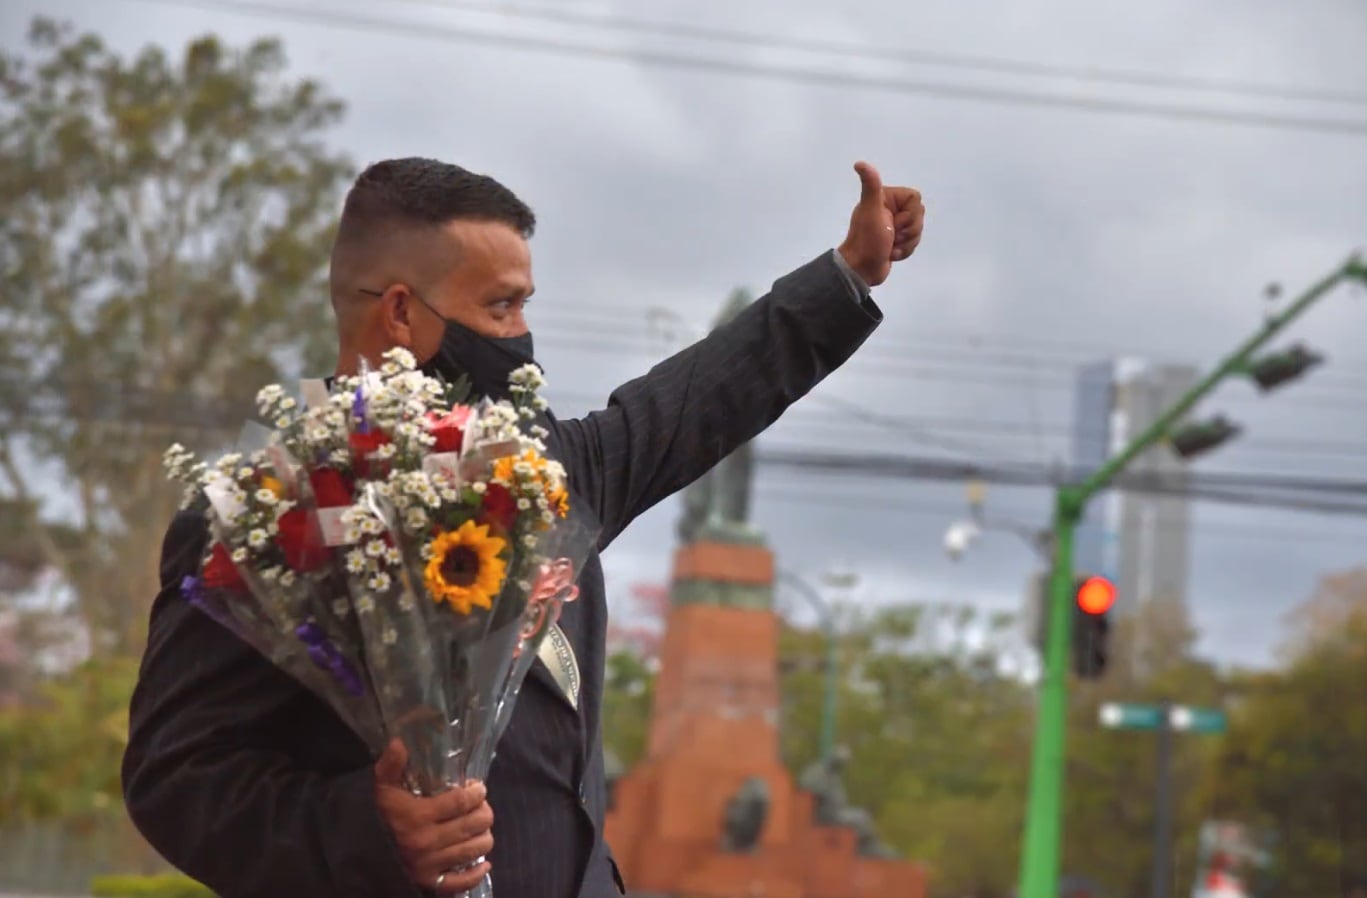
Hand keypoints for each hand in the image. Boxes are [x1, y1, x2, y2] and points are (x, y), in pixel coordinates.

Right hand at [373, 738, 493, 892]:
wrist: (362, 854)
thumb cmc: (379, 817)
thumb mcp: (383, 789)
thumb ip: (392, 765)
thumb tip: (399, 742)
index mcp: (418, 816)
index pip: (462, 801)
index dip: (477, 792)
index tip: (478, 788)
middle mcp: (427, 842)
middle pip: (475, 824)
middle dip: (484, 812)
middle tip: (481, 806)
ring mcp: (431, 864)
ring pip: (476, 849)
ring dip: (484, 837)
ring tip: (480, 828)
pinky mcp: (432, 882)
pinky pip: (464, 881)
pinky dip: (478, 872)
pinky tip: (483, 862)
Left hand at [837, 161, 924, 286]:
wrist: (861, 269)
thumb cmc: (867, 240)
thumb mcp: (871, 210)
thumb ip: (871, 186)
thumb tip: (859, 163)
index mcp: (886, 198)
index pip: (915, 199)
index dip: (909, 214)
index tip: (892, 222)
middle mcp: (891, 209)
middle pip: (919, 215)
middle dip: (908, 230)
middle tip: (891, 236)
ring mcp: (894, 225)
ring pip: (918, 230)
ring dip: (906, 242)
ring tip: (890, 246)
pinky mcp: (897, 240)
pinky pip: (913, 242)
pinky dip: (905, 251)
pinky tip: (891, 254)